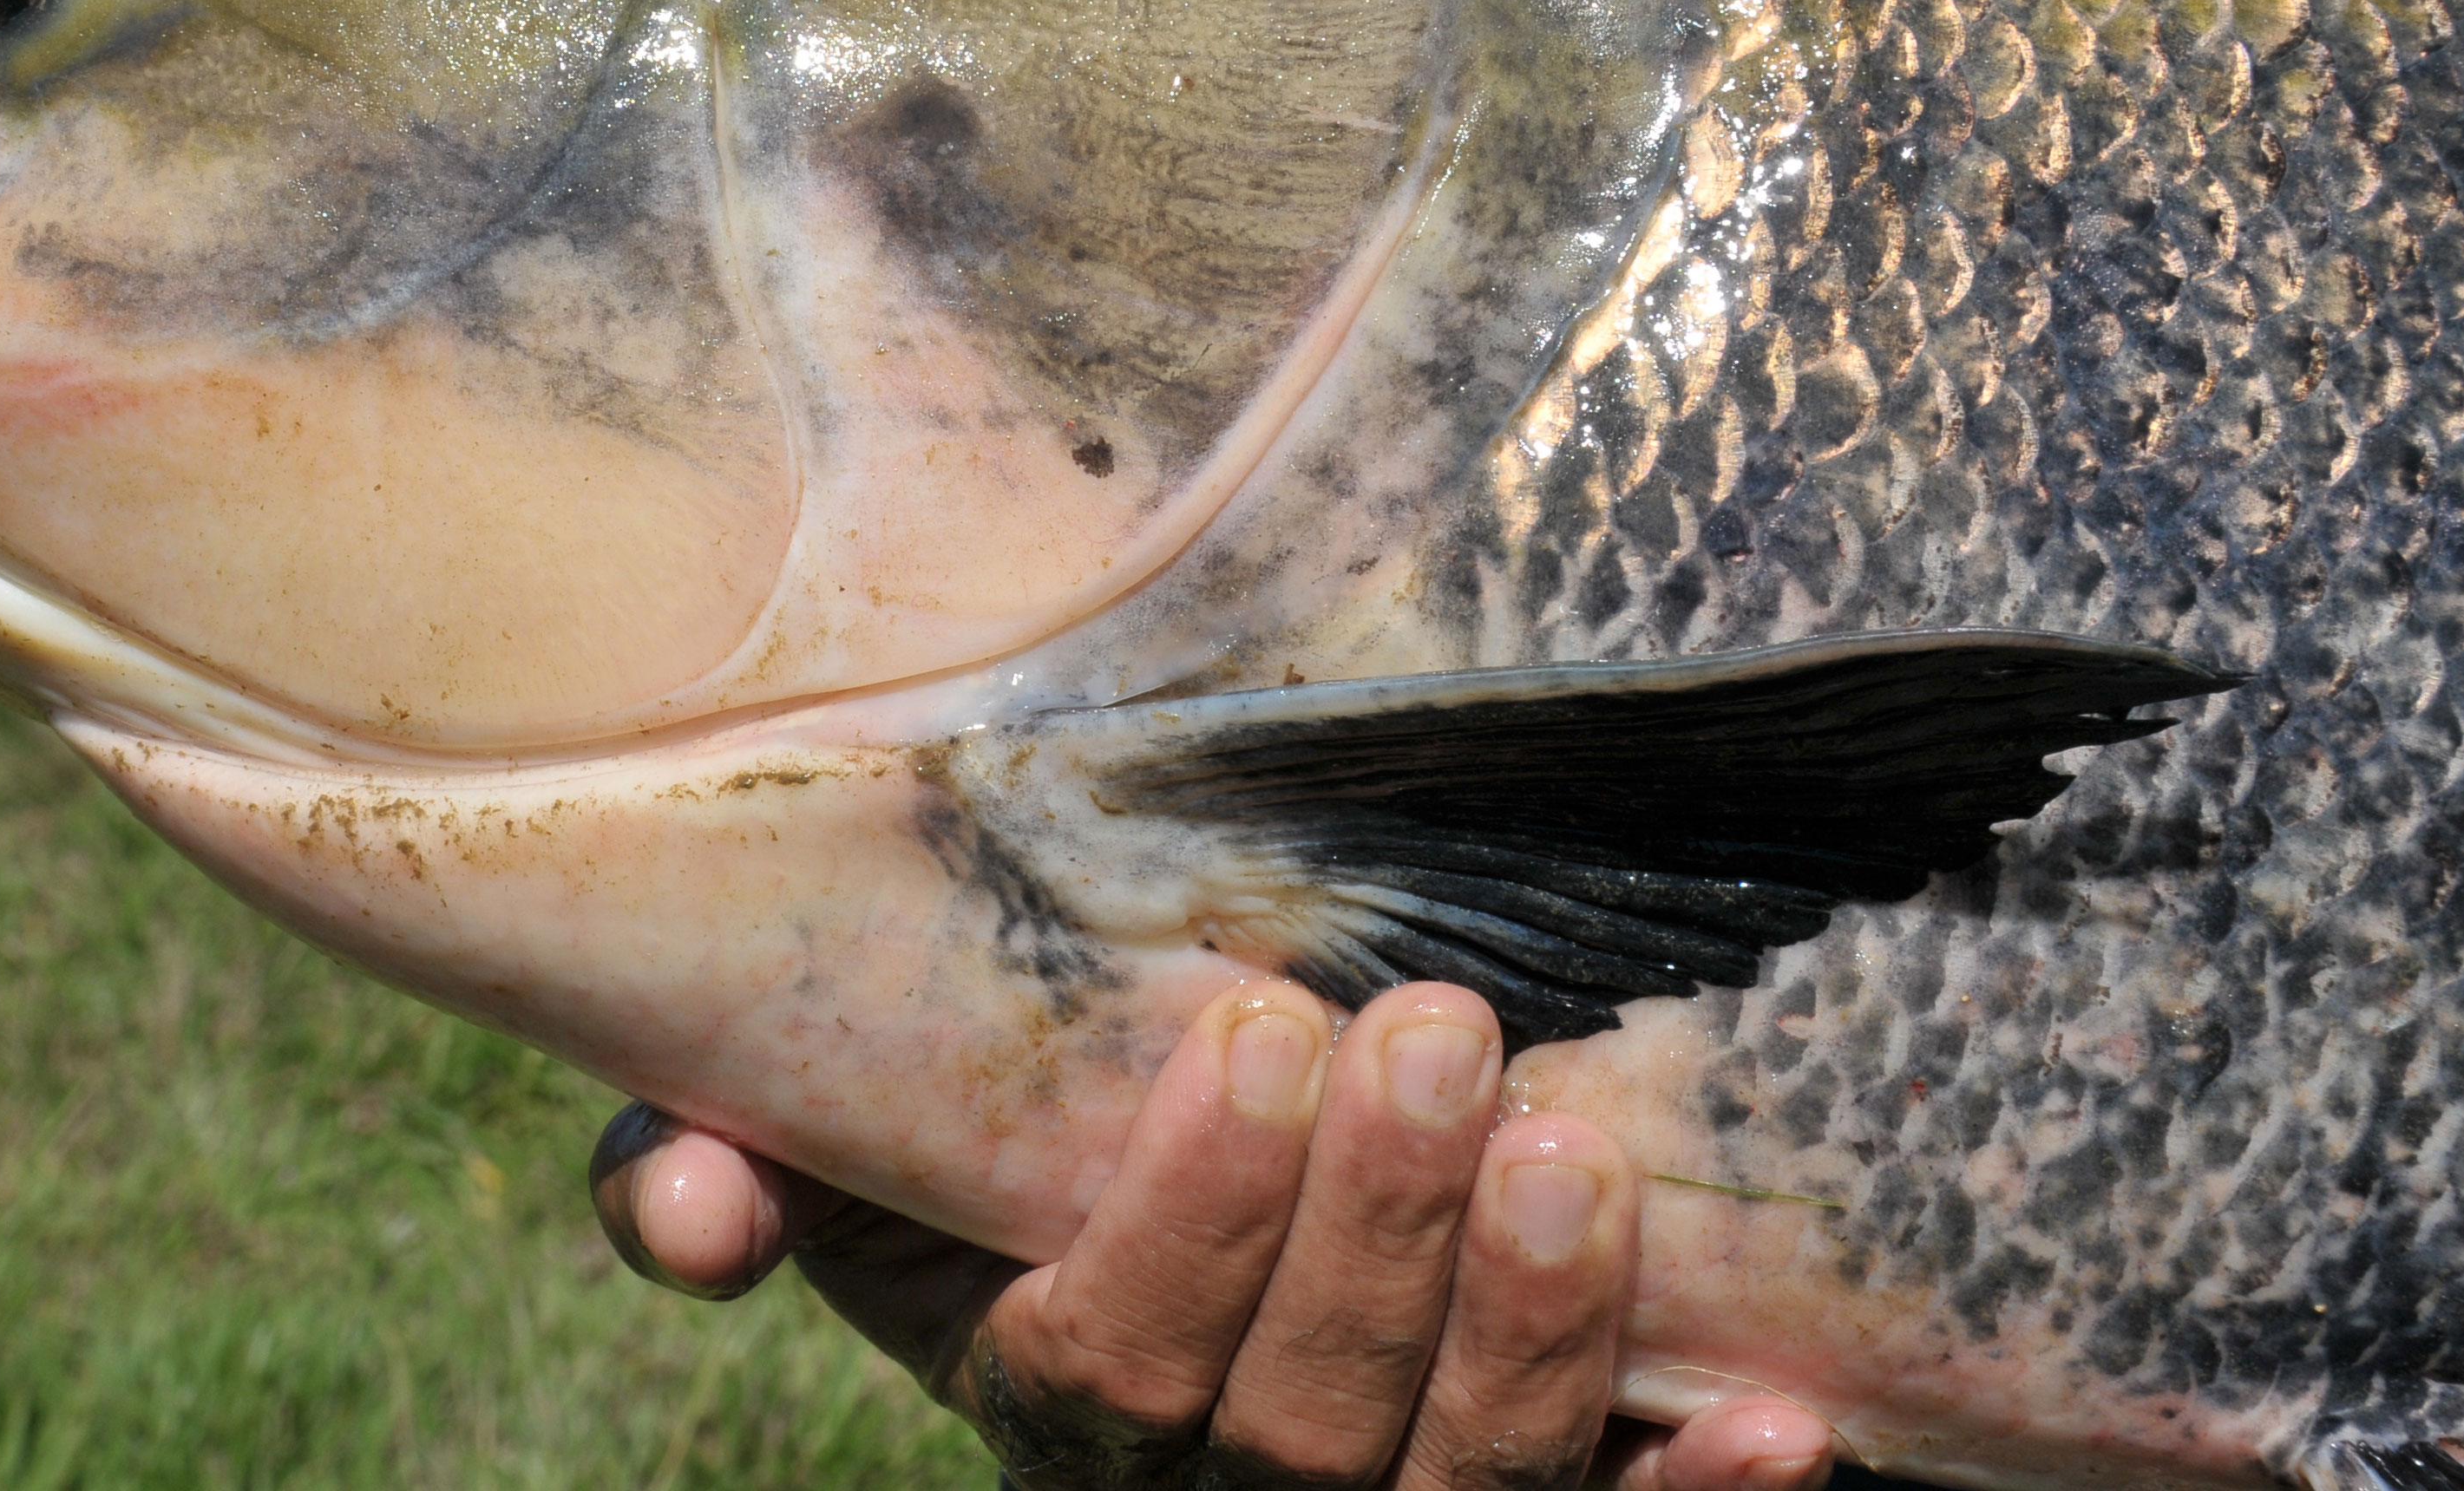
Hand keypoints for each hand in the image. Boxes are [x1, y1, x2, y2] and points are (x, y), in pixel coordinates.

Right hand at [590, 980, 1840, 1490]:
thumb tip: (681, 1199)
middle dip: (1366, 1241)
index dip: (1179, 1227)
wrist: (1196, 1258)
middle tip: (1431, 1035)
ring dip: (1531, 1341)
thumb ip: (751, 1159)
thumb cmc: (1009, 1157)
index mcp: (1051, 1397)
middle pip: (1288, 1432)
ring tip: (1584, 1159)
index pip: (1100, 1366)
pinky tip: (1782, 1423)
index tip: (1251, 1031)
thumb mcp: (869, 1162)